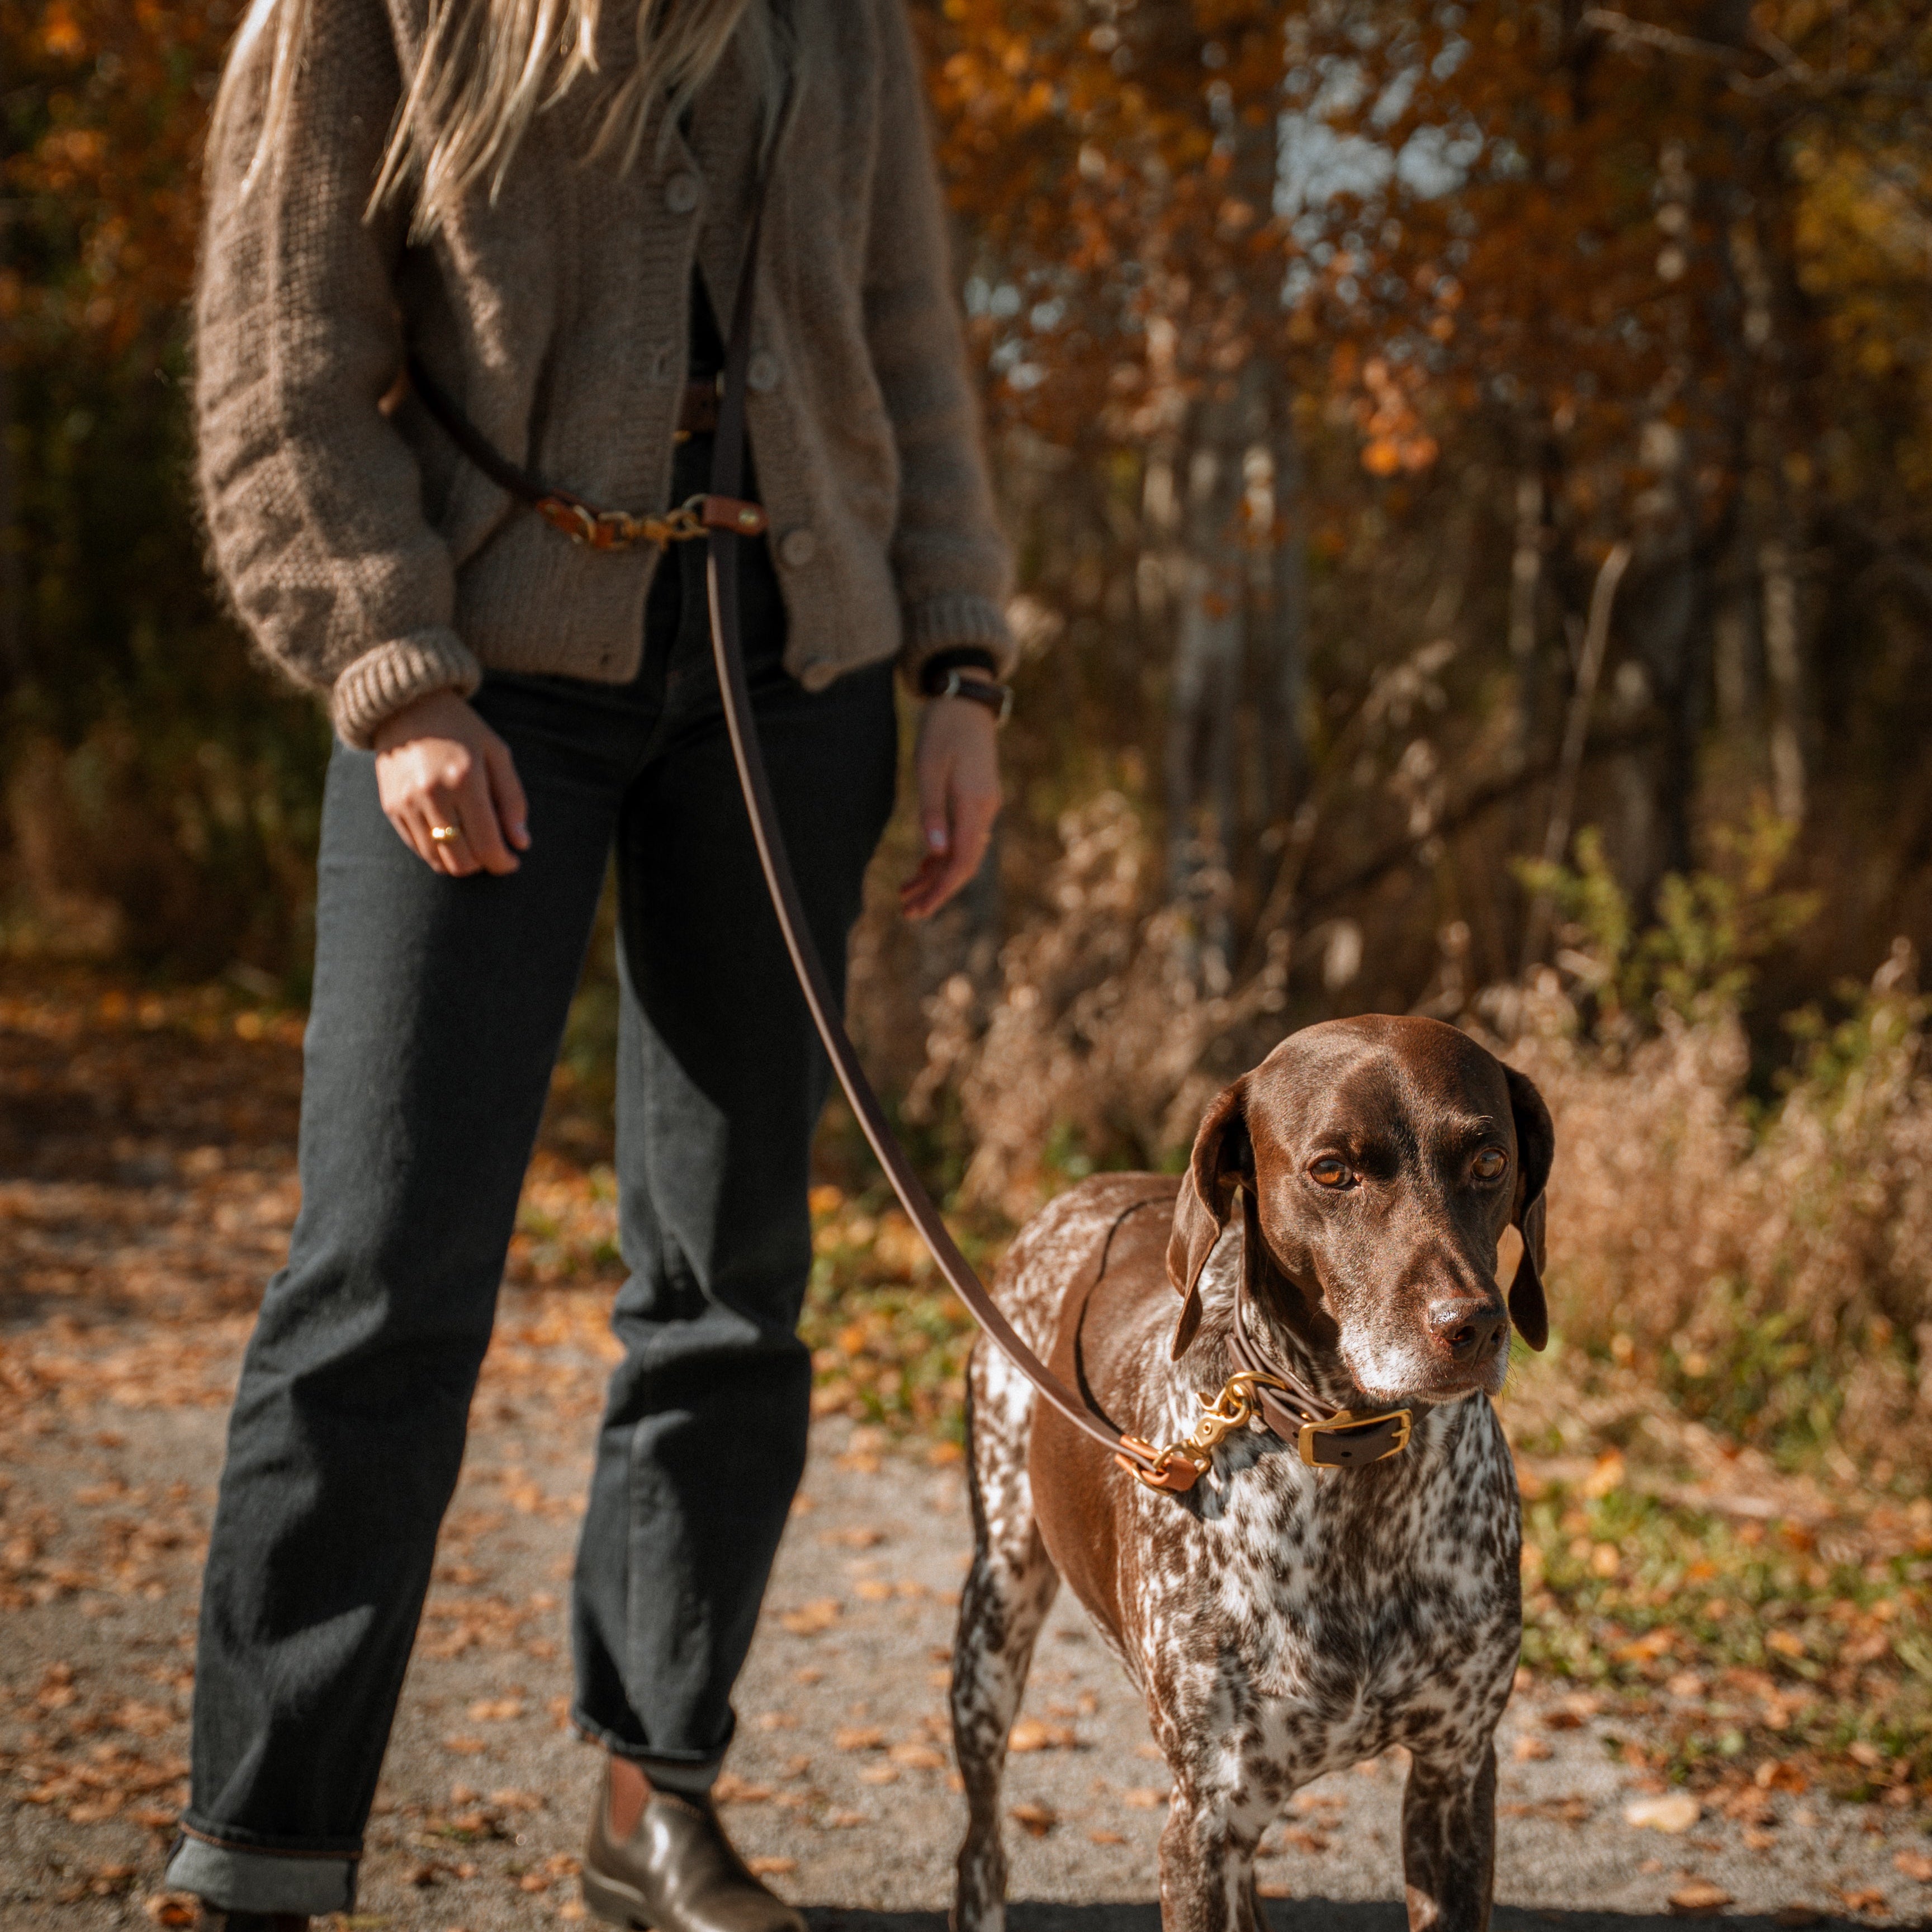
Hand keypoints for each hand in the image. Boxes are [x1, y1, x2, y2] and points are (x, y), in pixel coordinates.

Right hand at [372, 689, 529, 876]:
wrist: (406, 706)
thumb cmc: (462, 729)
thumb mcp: (497, 754)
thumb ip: (512, 800)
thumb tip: (521, 843)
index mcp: (465, 780)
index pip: (486, 844)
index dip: (503, 862)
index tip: (513, 861)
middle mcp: (432, 795)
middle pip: (461, 861)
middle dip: (483, 864)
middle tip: (493, 851)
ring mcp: (407, 803)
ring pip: (437, 860)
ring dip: (460, 861)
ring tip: (474, 844)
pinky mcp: (391, 807)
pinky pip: (418, 848)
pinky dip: (438, 851)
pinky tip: (451, 834)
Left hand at [900, 696, 1001, 918]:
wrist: (965, 701)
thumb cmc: (942, 730)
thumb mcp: (929, 768)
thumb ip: (931, 811)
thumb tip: (934, 853)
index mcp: (975, 804)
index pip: (962, 861)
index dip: (941, 890)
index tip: (920, 910)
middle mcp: (985, 810)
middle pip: (963, 864)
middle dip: (937, 891)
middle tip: (908, 913)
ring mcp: (983, 806)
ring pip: (962, 853)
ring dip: (936, 876)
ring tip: (907, 895)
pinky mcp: (976, 801)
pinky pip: (961, 837)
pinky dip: (942, 855)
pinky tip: (923, 867)